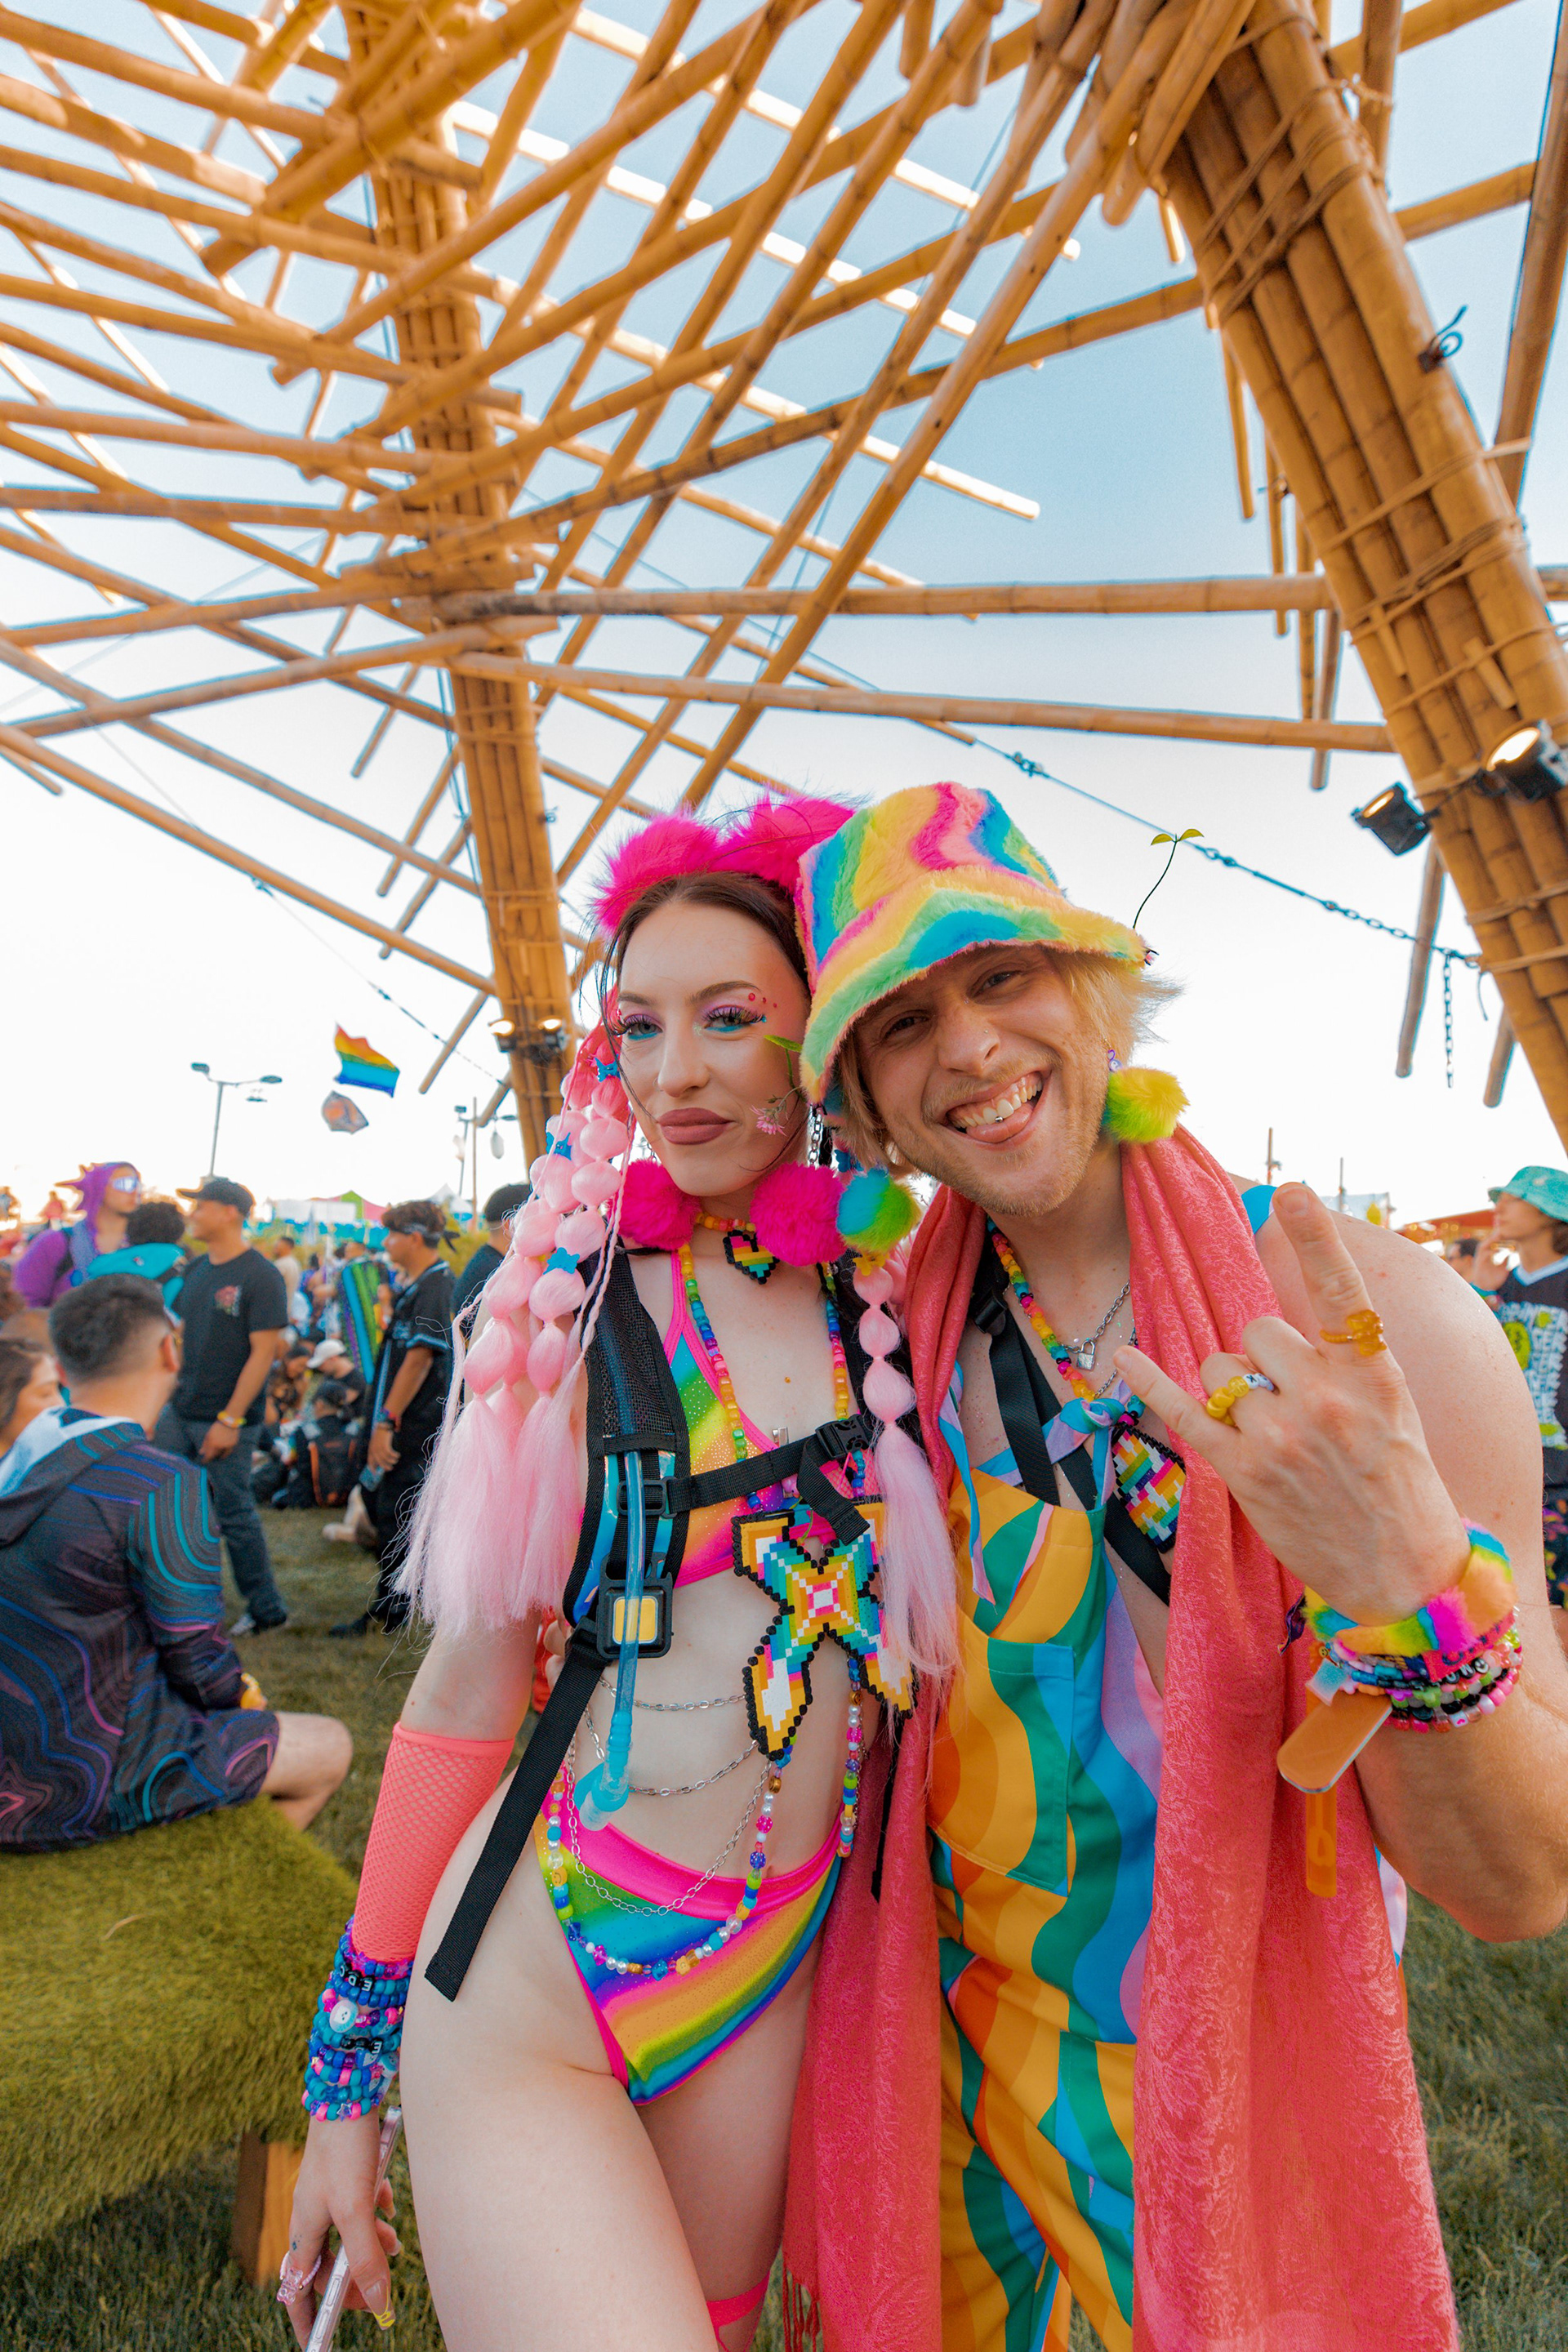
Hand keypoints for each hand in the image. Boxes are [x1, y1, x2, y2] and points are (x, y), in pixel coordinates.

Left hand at [200, 1419, 239, 1460]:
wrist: (228, 1422)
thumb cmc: (216, 1427)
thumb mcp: (208, 1435)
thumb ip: (205, 1444)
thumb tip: (201, 1452)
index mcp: (212, 1443)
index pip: (208, 1456)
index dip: (206, 1460)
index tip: (204, 1461)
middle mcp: (220, 1446)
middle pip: (215, 1455)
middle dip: (212, 1456)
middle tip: (211, 1457)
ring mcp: (227, 1446)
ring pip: (222, 1454)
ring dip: (219, 1455)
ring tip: (217, 1455)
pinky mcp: (233, 1444)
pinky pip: (228, 1451)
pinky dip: (225, 1452)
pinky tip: (223, 1451)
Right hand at [282, 2112, 399, 2346]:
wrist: (349, 2089)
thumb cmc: (345, 2149)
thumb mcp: (356, 2210)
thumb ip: (365, 2258)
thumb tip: (379, 2304)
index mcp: (304, 2227)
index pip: (298, 2287)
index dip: (307, 2317)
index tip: (317, 2343)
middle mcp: (311, 2211)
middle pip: (327, 2262)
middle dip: (351, 2280)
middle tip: (376, 2293)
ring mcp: (329, 2190)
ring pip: (347, 2233)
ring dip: (370, 2245)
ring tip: (393, 2247)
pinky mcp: (346, 2170)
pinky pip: (359, 2204)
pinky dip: (375, 2212)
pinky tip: (388, 2206)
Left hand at [367, 1424, 397, 1472]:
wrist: (384, 1424)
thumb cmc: (382, 1435)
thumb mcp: (376, 1443)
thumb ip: (377, 1451)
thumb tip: (381, 1461)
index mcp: (371, 1449)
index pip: (370, 1462)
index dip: (373, 1468)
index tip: (376, 1473)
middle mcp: (374, 1449)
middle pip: (379, 1462)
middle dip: (385, 1467)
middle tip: (390, 1468)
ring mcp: (379, 1447)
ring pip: (385, 1458)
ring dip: (391, 1461)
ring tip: (395, 1460)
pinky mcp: (385, 1444)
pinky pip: (390, 1453)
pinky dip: (394, 1455)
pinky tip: (397, 1455)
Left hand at [1115, 1184, 1468, 1625]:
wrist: (1402, 1570)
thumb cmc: (1396, 1479)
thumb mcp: (1391, 1406)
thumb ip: (1342, 1358)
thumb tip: (1276, 1319)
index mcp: (1373, 1373)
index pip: (1341, 1292)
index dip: (1317, 1239)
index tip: (1290, 1192)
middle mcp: (1325, 1398)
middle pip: (1257, 1331)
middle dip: (1263, 1356)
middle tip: (1294, 1400)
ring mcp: (1280, 1435)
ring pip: (1222, 1368)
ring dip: (1235, 1390)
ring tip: (1273, 1432)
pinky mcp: (1243, 1472)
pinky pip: (1184, 1411)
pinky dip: (1150, 1382)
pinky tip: (1124, 1358)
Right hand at [1469, 1233, 1511, 1291]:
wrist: (1487, 1290)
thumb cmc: (1494, 1280)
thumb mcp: (1503, 1269)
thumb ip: (1505, 1261)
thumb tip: (1510, 1254)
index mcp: (1488, 1255)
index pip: (1492, 1243)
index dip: (1499, 1237)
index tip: (1507, 1233)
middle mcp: (1482, 1255)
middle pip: (1487, 1241)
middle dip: (1494, 1235)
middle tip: (1502, 1229)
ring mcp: (1479, 1259)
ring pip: (1483, 1246)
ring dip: (1490, 1240)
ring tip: (1498, 1236)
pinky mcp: (1478, 1264)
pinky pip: (1483, 1255)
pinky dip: (1490, 1252)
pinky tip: (1496, 1250)